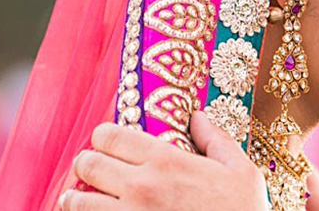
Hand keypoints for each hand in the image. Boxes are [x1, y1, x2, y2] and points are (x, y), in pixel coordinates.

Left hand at [60, 111, 267, 210]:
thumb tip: (198, 118)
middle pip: (87, 163)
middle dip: (86, 162)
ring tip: (81, 196)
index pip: (110, 135)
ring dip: (76, 196)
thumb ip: (216, 140)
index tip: (108, 141)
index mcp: (167, 161)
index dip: (104, 136)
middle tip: (92, 167)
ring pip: (77, 200)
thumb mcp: (242, 172)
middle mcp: (140, 187)